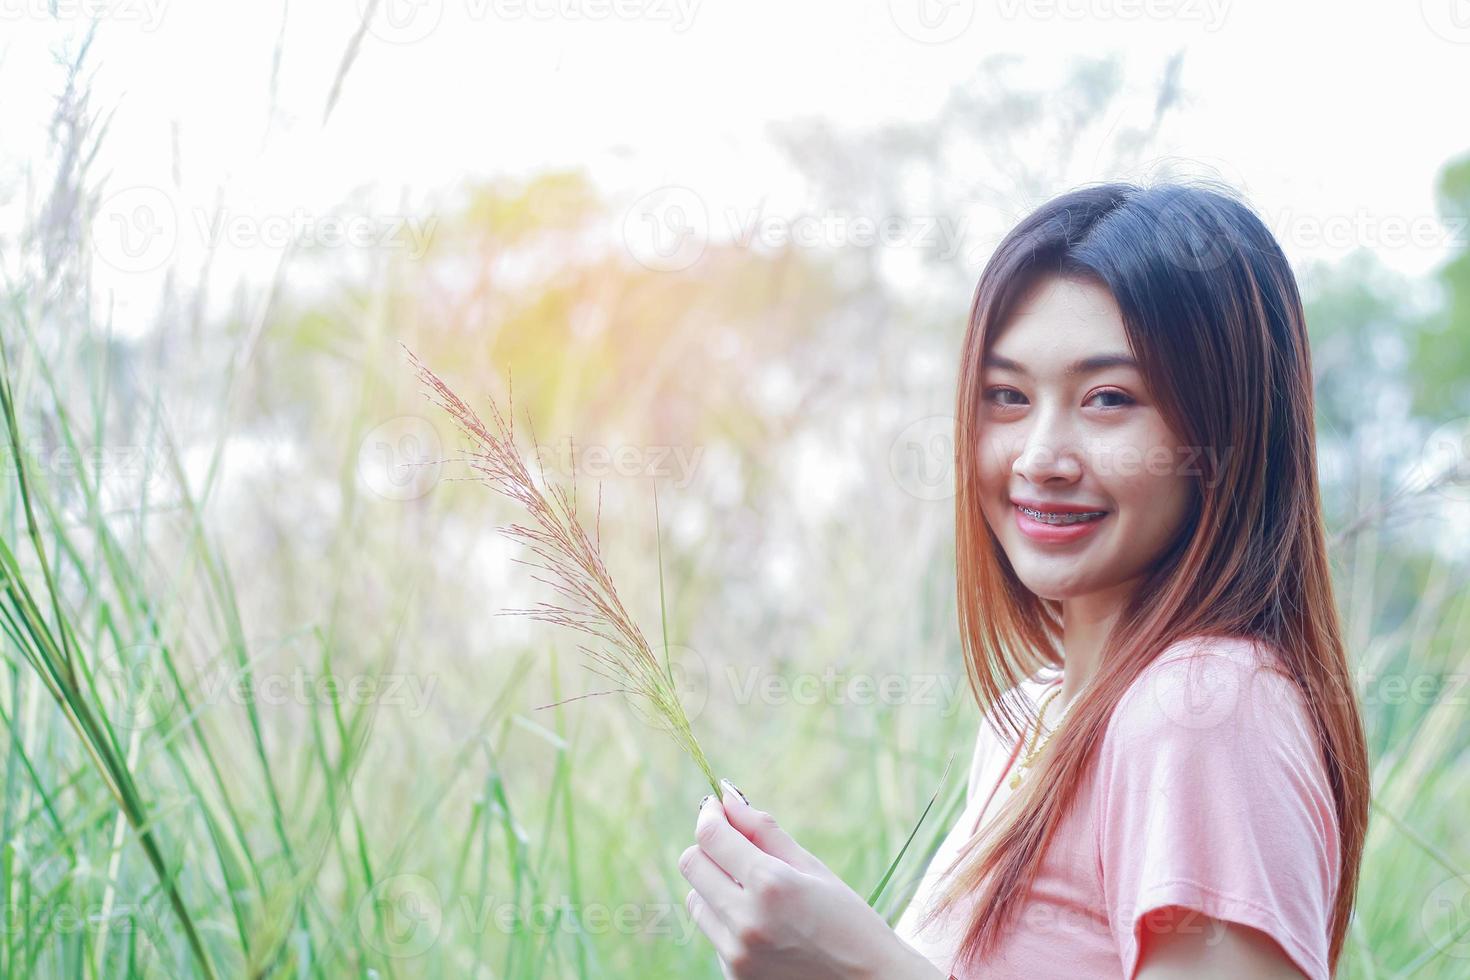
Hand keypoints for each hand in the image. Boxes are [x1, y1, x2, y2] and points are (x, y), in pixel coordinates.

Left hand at [678, 779, 943, 979]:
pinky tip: (765, 926)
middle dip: (709, 847)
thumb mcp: (811, 868)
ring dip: (715, 885)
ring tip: (756, 893)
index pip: (710, 836)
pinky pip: (712, 931)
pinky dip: (727, 919)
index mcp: (770, 884)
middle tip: (735, 845)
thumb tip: (727, 798)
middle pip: (691, 864)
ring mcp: (736, 953)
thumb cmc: (849, 921)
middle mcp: (745, 920)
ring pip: (695, 899)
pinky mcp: (734, 975)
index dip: (710, 815)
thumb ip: (763, 831)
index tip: (717, 807)